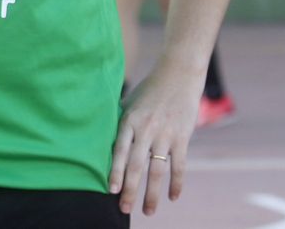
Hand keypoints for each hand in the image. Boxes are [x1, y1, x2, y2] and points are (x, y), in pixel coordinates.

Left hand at [108, 61, 203, 216]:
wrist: (178, 73)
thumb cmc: (150, 89)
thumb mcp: (129, 101)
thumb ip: (119, 121)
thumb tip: (102, 136)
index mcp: (129, 120)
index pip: (119, 151)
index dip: (115, 172)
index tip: (111, 190)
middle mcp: (146, 129)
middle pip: (136, 166)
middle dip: (130, 190)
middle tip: (124, 209)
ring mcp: (165, 135)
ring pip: (157, 171)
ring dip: (153, 194)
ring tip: (148, 211)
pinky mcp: (182, 137)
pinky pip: (179, 166)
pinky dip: (177, 183)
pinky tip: (173, 197)